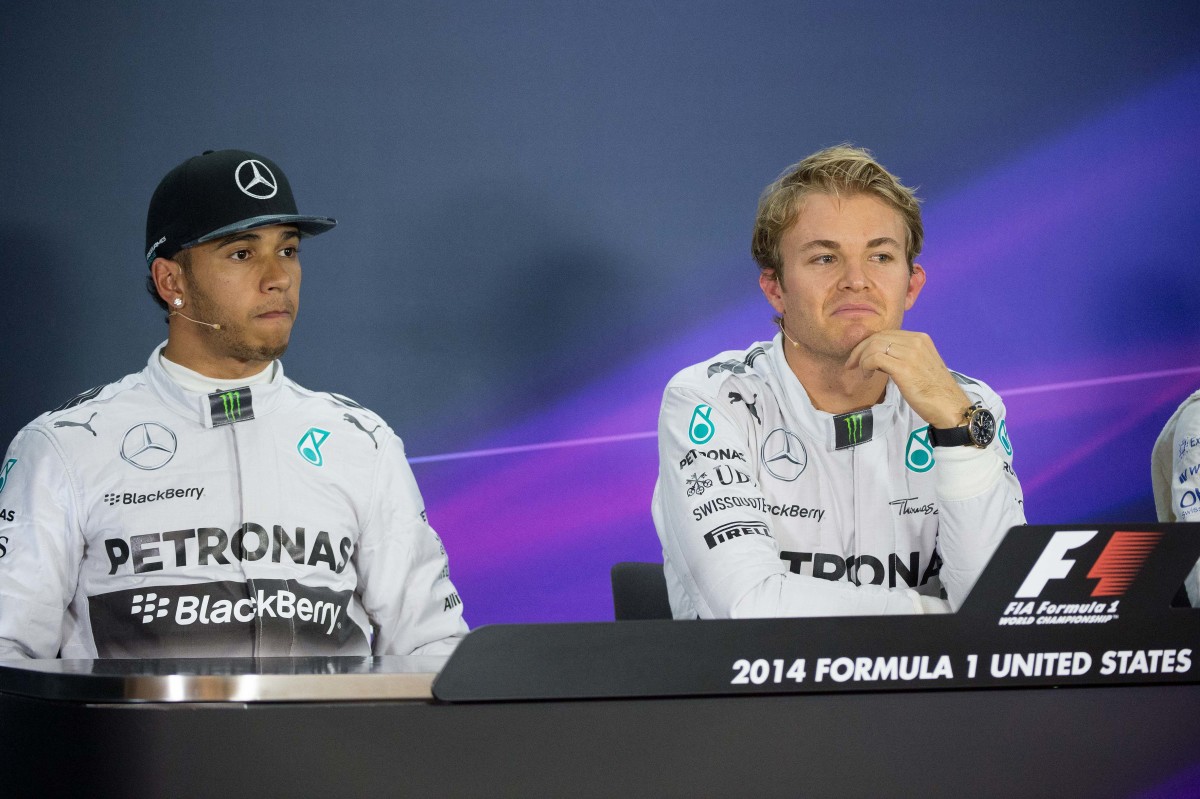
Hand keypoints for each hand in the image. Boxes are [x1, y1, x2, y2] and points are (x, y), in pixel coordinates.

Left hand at [846, 330, 969, 428]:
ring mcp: (911, 353)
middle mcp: (916, 341)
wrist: (949, 406)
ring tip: (862, 372)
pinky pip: (874, 358)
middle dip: (860, 349)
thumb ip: (903, 355)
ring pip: (874, 345)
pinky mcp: (904, 368)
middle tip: (851, 364)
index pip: (886, 333)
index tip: (858, 357)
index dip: (868, 343)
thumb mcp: (919, 365)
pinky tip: (867, 376)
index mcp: (920, 338)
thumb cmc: (933, 391)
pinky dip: (865, 365)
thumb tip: (879, 356)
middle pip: (878, 337)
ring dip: (861, 358)